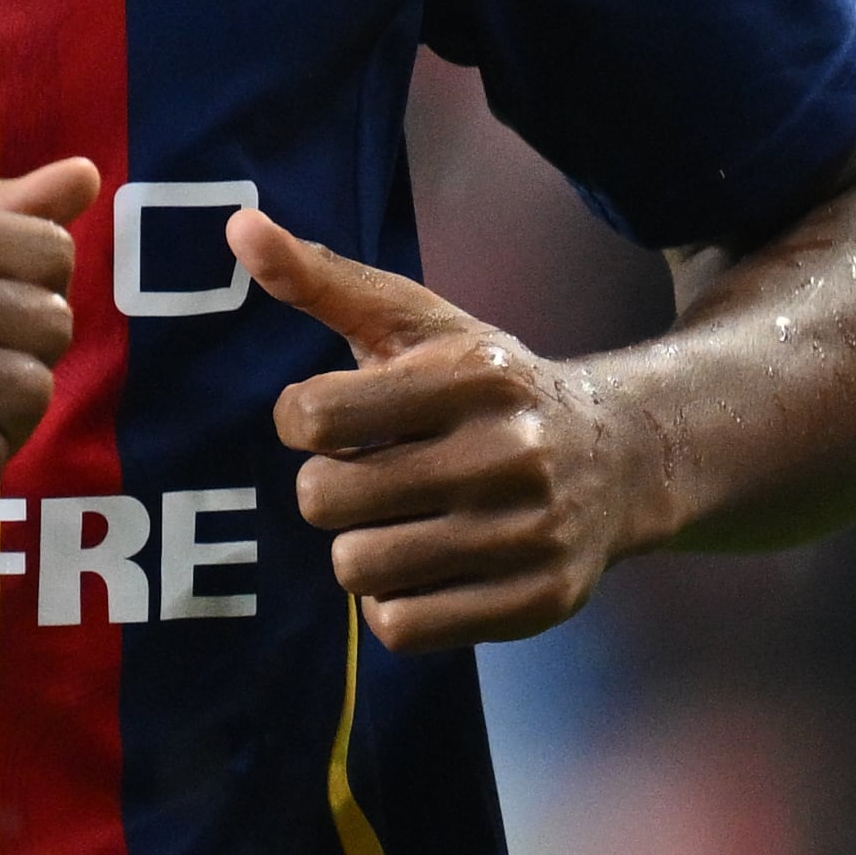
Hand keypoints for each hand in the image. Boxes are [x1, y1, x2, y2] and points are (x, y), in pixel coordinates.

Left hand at [233, 207, 659, 653]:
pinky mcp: (537, 600)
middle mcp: (506, 454)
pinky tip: (425, 566)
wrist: (618, 458)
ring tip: (400, 520)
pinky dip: (395, 604)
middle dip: (330, 487)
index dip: (302, 420)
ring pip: (358, 569)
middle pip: (326, 501)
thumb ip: (322, 279)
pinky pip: (403, 629)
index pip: (316, 415)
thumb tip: (237, 225)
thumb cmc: (486, 386)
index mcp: (469, 376)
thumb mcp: (415, 322)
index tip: (332, 418)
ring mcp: (526, 534)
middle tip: (370, 473)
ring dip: (361, 548)